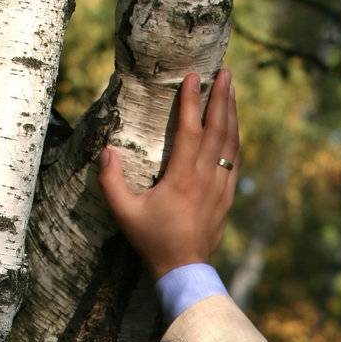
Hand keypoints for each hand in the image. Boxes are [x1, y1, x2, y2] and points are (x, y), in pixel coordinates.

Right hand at [97, 68, 239, 278]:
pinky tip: (233, 126)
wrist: (182, 270)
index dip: (192, 102)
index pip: (190, 131)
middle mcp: (205, 179)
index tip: (194, 77)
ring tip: (231, 90)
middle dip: (222, 98)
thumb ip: (111, 181)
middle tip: (225, 72)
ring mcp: (220, 188)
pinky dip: (235, 139)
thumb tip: (106, 150)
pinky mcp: (227, 198)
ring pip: (231, 144)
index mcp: (182, 179)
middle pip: (218, 131)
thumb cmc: (152, 240)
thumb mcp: (124, 213)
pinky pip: (234, 161)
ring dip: (232, 114)